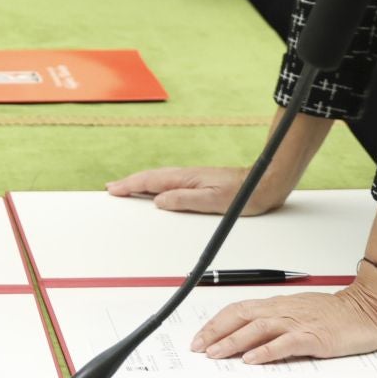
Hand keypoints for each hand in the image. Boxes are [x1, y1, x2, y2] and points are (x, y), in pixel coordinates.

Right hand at [104, 166, 285, 215]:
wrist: (264, 184)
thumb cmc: (243, 195)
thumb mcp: (213, 201)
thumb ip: (185, 200)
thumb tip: (159, 201)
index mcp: (186, 179)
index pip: (151, 181)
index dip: (130, 185)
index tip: (113, 189)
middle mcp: (186, 176)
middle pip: (151, 178)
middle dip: (129, 182)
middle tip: (112, 188)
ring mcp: (192, 178)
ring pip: (158, 180)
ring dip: (140, 183)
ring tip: (126, 188)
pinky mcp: (198, 183)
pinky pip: (168, 183)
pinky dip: (154, 186)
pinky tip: (154, 191)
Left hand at [193, 277, 376, 362]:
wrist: (369, 308)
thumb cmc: (336, 313)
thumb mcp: (299, 313)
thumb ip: (277, 321)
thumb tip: (250, 336)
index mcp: (278, 305)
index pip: (239, 310)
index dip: (217, 323)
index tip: (200, 336)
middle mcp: (283, 310)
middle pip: (242, 316)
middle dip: (216, 332)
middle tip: (198, 347)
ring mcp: (298, 322)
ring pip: (258, 328)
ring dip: (234, 341)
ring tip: (216, 353)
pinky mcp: (315, 336)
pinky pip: (286, 343)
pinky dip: (267, 351)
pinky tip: (252, 358)